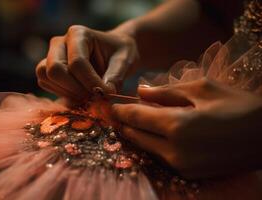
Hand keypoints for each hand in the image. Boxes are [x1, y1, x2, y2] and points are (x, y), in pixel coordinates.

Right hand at [36, 25, 138, 100]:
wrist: (112, 53)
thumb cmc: (119, 53)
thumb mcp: (125, 60)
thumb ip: (116, 76)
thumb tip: (103, 94)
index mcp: (79, 34)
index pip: (77, 62)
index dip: (90, 82)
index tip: (106, 94)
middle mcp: (59, 42)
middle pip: (54, 70)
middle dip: (74, 89)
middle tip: (93, 97)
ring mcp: (50, 55)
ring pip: (46, 77)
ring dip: (66, 93)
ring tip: (87, 96)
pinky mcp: (47, 69)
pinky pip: (45, 83)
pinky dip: (60, 94)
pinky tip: (79, 95)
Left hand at [112, 78, 261, 178]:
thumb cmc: (237, 105)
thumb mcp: (201, 88)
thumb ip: (165, 91)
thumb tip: (140, 91)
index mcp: (176, 125)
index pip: (135, 118)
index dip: (121, 111)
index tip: (111, 106)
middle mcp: (174, 150)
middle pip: (136, 136)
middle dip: (125, 124)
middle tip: (119, 114)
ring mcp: (181, 166)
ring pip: (147, 149)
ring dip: (138, 135)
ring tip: (136, 122)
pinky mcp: (189, 174)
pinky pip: (161, 157)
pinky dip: (153, 145)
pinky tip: (156, 134)